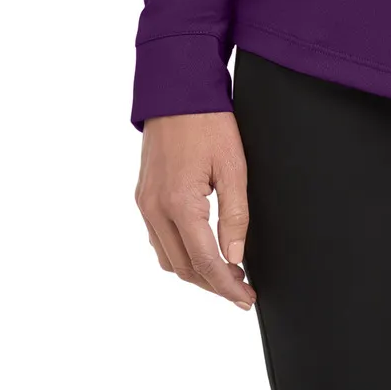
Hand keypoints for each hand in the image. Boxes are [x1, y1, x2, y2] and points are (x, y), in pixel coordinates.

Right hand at [135, 111, 256, 308]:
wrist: (176, 90)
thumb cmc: (208, 122)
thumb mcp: (233, 166)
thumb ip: (235, 215)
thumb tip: (235, 257)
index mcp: (179, 204)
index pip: (206, 263)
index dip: (228, 287)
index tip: (247, 299)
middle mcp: (155, 209)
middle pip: (184, 268)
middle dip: (213, 285)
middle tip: (241, 290)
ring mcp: (145, 204)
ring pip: (168, 259)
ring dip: (195, 272)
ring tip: (225, 273)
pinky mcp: (143, 196)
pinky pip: (158, 239)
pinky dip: (179, 253)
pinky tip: (200, 249)